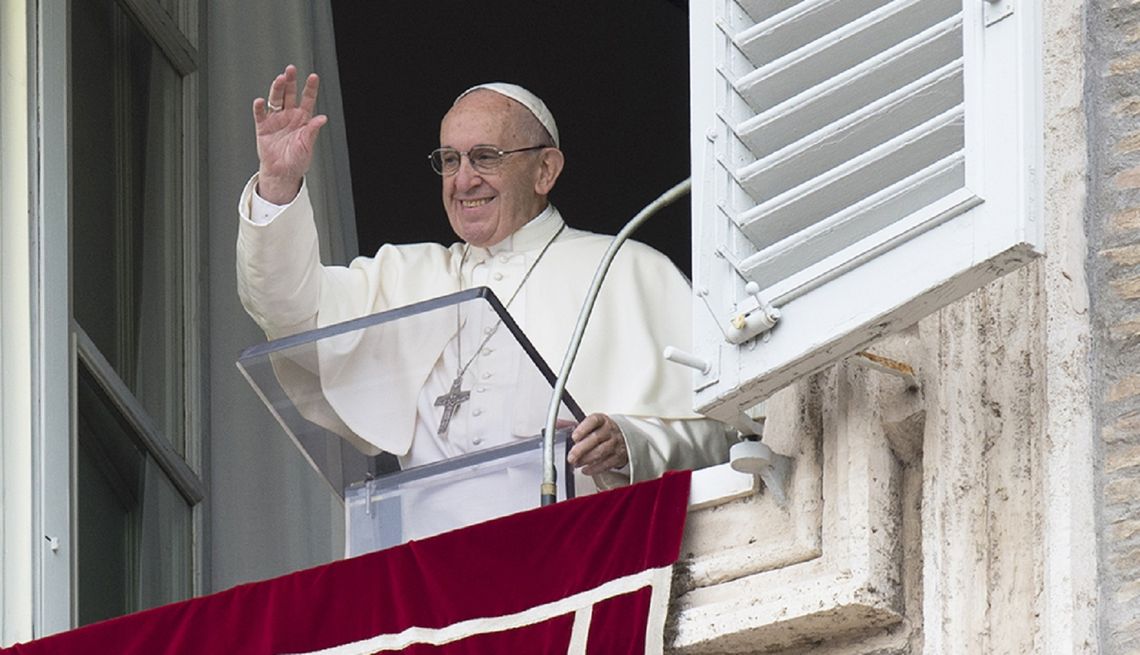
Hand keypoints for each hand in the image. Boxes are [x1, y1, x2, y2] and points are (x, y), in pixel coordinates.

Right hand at [252, 65, 327, 203]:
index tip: (313, 77)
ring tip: (279, 80)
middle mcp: (289, 116)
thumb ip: (313, 131)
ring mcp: (276, 120)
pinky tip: (260, 101)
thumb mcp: (308, 145)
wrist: (282, 173)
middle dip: (290, 81)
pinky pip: (261, 115)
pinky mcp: (263, 127)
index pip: (307, 99)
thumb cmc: (297, 160)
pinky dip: (260, 108)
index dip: (310, 88)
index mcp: (303, 119)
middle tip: (291, 70)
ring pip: (276, 100)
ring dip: (277, 89)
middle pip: (289, 94)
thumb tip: (322, 118)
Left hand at [567, 413, 628, 475]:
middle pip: (596, 438)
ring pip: (601, 452)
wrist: (623, 438)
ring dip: (586, 459)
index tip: (574, 437)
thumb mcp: (590, 424)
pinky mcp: (618, 456)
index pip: (593, 421)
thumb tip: (556, 424)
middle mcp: (609, 431)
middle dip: (581, 449)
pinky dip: (594, 469)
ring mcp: (615, 443)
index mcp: (602, 420)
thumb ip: (572, 425)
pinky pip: (606, 464)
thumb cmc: (603, 431)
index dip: (583, 429)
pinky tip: (585, 469)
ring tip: (576, 463)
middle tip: (571, 456)